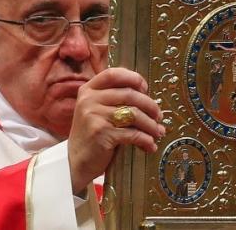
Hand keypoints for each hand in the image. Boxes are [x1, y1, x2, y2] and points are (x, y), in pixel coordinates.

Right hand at [67, 67, 164, 193]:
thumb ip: (112, 100)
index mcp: (88, 90)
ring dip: (151, 125)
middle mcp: (89, 100)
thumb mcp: (95, 110)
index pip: (113, 74)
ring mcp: (94, 116)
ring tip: (158, 132)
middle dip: (150, 106)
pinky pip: (132, 133)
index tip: (145, 88)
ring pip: (134, 114)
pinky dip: (146, 140)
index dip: (133, 78)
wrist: (76, 162)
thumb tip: (147, 97)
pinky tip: (150, 145)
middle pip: (129, 94)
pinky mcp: (102, 133)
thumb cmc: (91, 135)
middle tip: (159, 116)